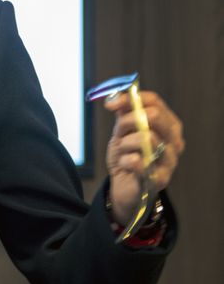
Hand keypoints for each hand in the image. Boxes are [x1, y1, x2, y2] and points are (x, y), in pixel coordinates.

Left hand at [104, 90, 184, 224]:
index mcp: (168, 125)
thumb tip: (115, 99)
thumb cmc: (127, 155)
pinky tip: (125, 165)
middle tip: (119, 133)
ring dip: (125, 143)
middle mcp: (174, 141)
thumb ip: (123, 112)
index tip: (110, 105)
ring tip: (123, 151)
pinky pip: (138, 161)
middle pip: (154, 115)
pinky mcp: (161, 179)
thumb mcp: (123, 130)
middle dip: (127, 121)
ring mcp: (170, 160)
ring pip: (145, 137)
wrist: (124, 185)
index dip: (130, 99)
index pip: (154, 102)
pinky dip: (124, 160)